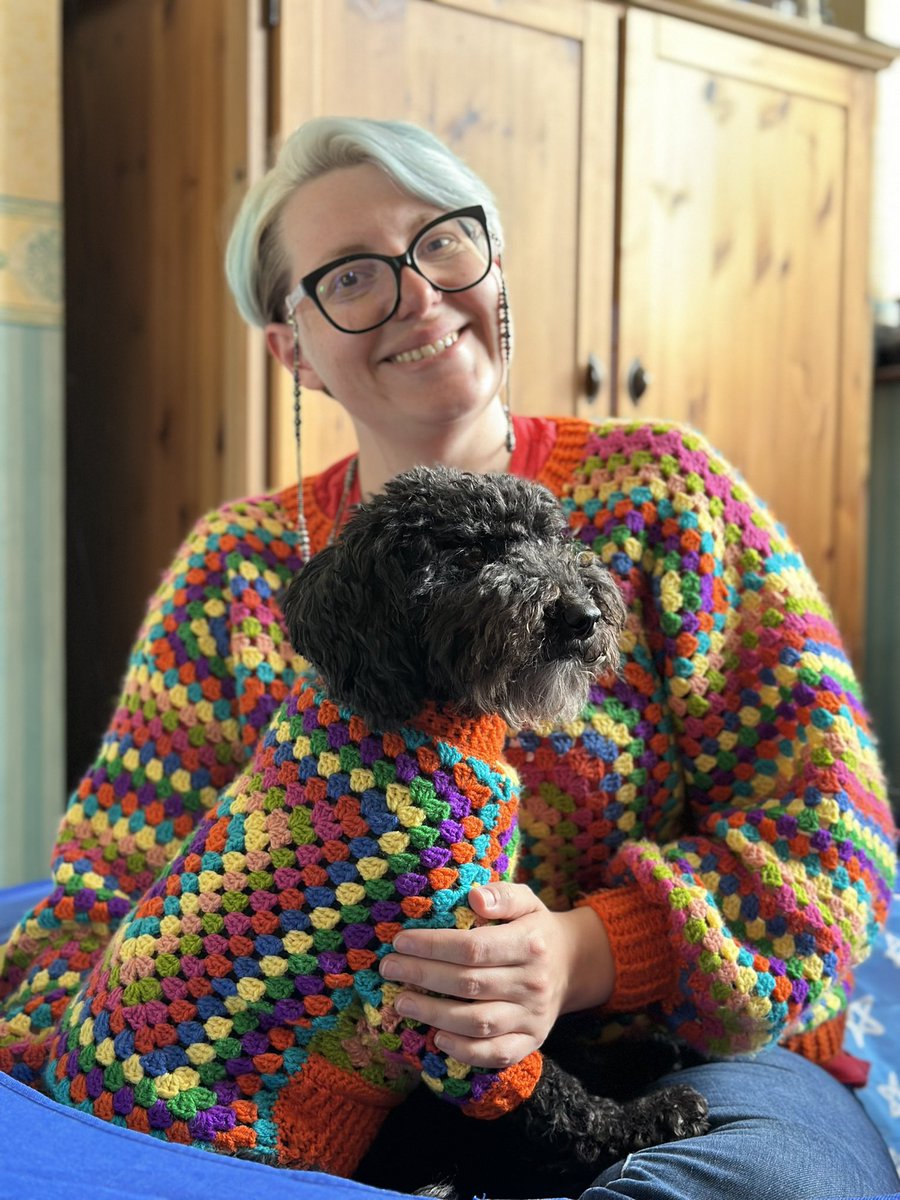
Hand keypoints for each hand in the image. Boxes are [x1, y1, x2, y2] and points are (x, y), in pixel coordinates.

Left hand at [378, 882, 614, 1068]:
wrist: (573, 965)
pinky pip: (496, 1055)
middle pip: (469, 984)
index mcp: (530, 944)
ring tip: (402, 1001)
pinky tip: (438, 1038)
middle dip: (422, 976)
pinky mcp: (530, 1042)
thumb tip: (474, 897)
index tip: (401, 942)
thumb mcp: (526, 901)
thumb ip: (502, 895)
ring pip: (478, 1023)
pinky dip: (465, 1051)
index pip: (474, 947)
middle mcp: (533, 983)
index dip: (433, 946)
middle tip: (389, 968)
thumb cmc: (534, 929)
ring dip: (434, 1015)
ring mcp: (533, 1017)